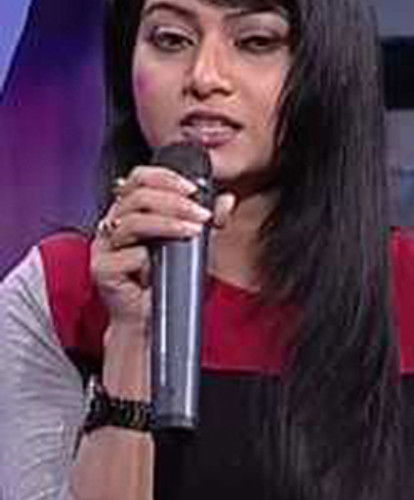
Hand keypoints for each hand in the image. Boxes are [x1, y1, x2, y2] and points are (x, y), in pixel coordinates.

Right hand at [91, 165, 235, 325]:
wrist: (149, 322)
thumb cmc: (167, 282)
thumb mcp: (196, 246)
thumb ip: (209, 221)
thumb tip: (226, 200)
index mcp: (129, 211)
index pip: (140, 179)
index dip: (166, 178)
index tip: (194, 189)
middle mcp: (112, 225)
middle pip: (137, 196)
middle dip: (174, 201)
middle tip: (201, 214)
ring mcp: (104, 247)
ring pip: (132, 222)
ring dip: (168, 223)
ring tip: (193, 231)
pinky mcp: (102, 270)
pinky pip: (127, 255)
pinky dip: (149, 258)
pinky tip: (163, 266)